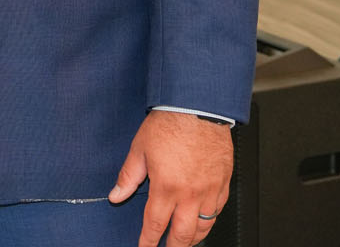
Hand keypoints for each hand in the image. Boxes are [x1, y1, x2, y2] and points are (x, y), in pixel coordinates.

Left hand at [108, 110, 231, 246]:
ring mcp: (210, 190)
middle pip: (182, 234)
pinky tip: (204, 222)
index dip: (148, 242)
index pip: (155, 225)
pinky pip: (218, 210)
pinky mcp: (224, 183)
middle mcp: (190, 193)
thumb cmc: (170, 123)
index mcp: (166, 187)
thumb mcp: (139, 149)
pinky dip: (210, 221)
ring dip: (193, 238)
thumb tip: (116, 195)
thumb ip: (128, 177)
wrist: (198, 106)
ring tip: (185, 242)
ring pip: (203, 226)